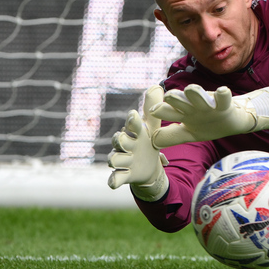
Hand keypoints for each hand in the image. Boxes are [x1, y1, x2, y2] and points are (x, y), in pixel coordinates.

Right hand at [107, 85, 168, 200]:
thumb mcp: (153, 127)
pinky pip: (116, 178)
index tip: (134, 115)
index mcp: (136, 133)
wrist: (148, 165)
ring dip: (117, 159)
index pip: (133, 125)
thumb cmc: (148, 141)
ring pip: (115, 158)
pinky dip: (114, 180)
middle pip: (118, 140)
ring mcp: (124, 160)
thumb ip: (153, 110)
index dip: (132, 121)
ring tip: (118, 160)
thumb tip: (156, 85)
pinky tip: (113, 183)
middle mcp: (126, 145)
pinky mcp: (125, 174)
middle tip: (123, 138)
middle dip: (120, 139)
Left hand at [149, 84, 268, 147]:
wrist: (232, 121)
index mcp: (183, 113)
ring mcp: (208, 104)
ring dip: (194, 92)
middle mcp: (193, 107)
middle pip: (180, 100)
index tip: (153, 110)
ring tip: (191, 89)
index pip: (168, 111)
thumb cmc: (208, 125)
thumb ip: (172, 136)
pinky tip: (222, 91)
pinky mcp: (224, 104)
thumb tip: (153, 140)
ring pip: (199, 96)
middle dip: (174, 97)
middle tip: (169, 96)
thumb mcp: (190, 133)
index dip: (160, 110)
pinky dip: (223, 94)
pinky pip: (223, 98)